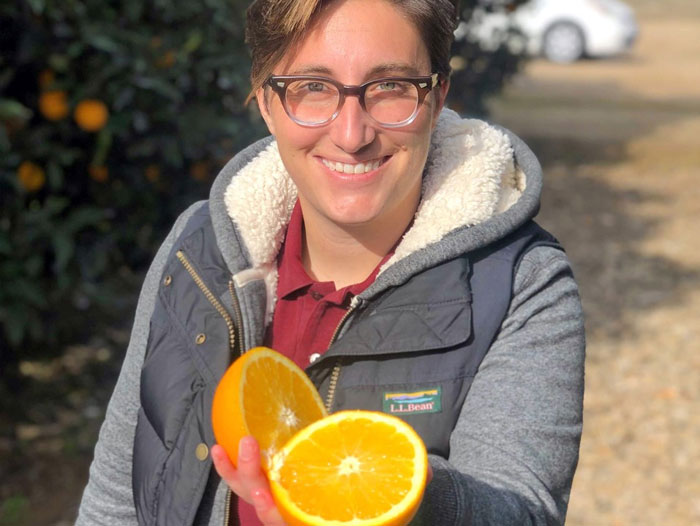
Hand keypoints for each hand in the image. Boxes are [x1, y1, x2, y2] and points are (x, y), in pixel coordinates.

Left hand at [212, 436, 432, 525]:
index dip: (280, 516)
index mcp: (317, 519)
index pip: (293, 524)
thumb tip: (422, 475)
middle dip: (253, 484)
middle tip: (250, 450)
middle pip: (267, 509)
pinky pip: (247, 479)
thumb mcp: (393, 497)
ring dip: (235, 473)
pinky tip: (219, 448)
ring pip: (250, 494)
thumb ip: (403, 487)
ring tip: (223, 448)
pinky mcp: (274, 481)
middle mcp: (295, 513)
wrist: (368, 499)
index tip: (275, 501)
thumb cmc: (378, 501)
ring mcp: (281, 499)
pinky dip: (231, 466)